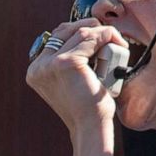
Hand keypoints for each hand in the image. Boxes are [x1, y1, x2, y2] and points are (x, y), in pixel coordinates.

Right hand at [25, 18, 127, 133]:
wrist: (90, 127)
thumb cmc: (86, 106)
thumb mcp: (72, 81)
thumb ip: (69, 61)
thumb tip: (86, 34)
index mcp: (36, 70)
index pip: (57, 37)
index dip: (79, 31)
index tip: (99, 35)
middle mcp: (38, 66)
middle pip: (66, 30)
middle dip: (91, 28)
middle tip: (111, 36)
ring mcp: (50, 64)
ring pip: (81, 32)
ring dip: (103, 33)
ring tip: (118, 45)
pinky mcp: (67, 62)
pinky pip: (91, 38)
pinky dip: (108, 36)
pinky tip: (119, 44)